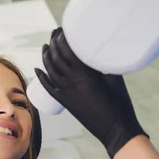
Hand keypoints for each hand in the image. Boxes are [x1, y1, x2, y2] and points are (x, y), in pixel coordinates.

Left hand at [34, 28, 147, 158]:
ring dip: (46, 56)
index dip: (63, 38)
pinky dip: (42, 77)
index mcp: (87, 74)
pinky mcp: (66, 103)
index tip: (63, 29)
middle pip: (57, 57)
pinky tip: (38, 69)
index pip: (69, 50)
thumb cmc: (121, 104)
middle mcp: (74, 82)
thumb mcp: (116, 79)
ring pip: (50, 70)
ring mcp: (68, 93)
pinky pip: (49, 88)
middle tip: (55, 34)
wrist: (116, 130)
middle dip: (53, 43)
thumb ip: (106, 65)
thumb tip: (100, 52)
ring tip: (47, 46)